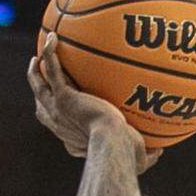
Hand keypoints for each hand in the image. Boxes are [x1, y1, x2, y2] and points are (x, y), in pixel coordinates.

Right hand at [27, 33, 158, 171]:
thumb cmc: (128, 156)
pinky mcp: (62, 97)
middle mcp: (59, 124)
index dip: (55, 112)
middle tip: (40, 73)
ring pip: (39, 84)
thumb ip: (146, 156)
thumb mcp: (136, 158)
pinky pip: (52, 68)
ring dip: (36, 69)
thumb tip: (159, 152)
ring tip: (39, 55)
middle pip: (41, 102)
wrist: (115, 145)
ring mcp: (57, 109)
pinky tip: (53, 37)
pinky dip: (50, 52)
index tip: (62, 102)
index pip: (58, 123)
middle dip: (39, 87)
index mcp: (71, 137)